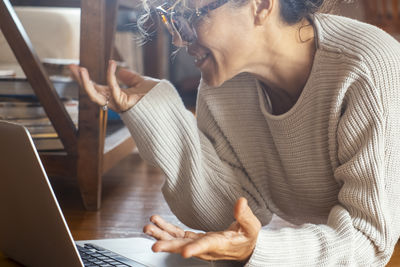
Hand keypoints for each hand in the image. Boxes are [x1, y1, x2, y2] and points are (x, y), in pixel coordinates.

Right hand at [69, 60, 158, 111]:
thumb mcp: (142, 83)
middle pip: (92, 93)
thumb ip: (131, 78)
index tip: (76, 67)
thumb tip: (121, 70)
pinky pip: (114, 90)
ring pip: (97, 96)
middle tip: (70, 67)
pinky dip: (112, 76)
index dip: (86, 79)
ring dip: (86, 84)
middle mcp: (115, 102)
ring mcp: (119, 105)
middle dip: (80, 81)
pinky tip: (112, 63)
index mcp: (117, 97)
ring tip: (80, 69)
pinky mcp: (125, 104)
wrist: (168, 105)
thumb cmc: (157, 97)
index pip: (97, 88)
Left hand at [143, 197, 260, 261]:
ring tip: (148, 228)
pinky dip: (166, 229)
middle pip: (185, 247)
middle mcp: (206, 247)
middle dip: (169, 245)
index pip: (207, 246)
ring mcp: (199, 244)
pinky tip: (156, 222)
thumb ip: (245, 215)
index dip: (195, 249)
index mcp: (221, 244)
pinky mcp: (195, 239)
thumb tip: (240, 201)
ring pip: (177, 241)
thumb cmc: (248, 237)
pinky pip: (178, 235)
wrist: (245, 247)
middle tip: (154, 245)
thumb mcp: (252, 226)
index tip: (184, 252)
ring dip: (162, 235)